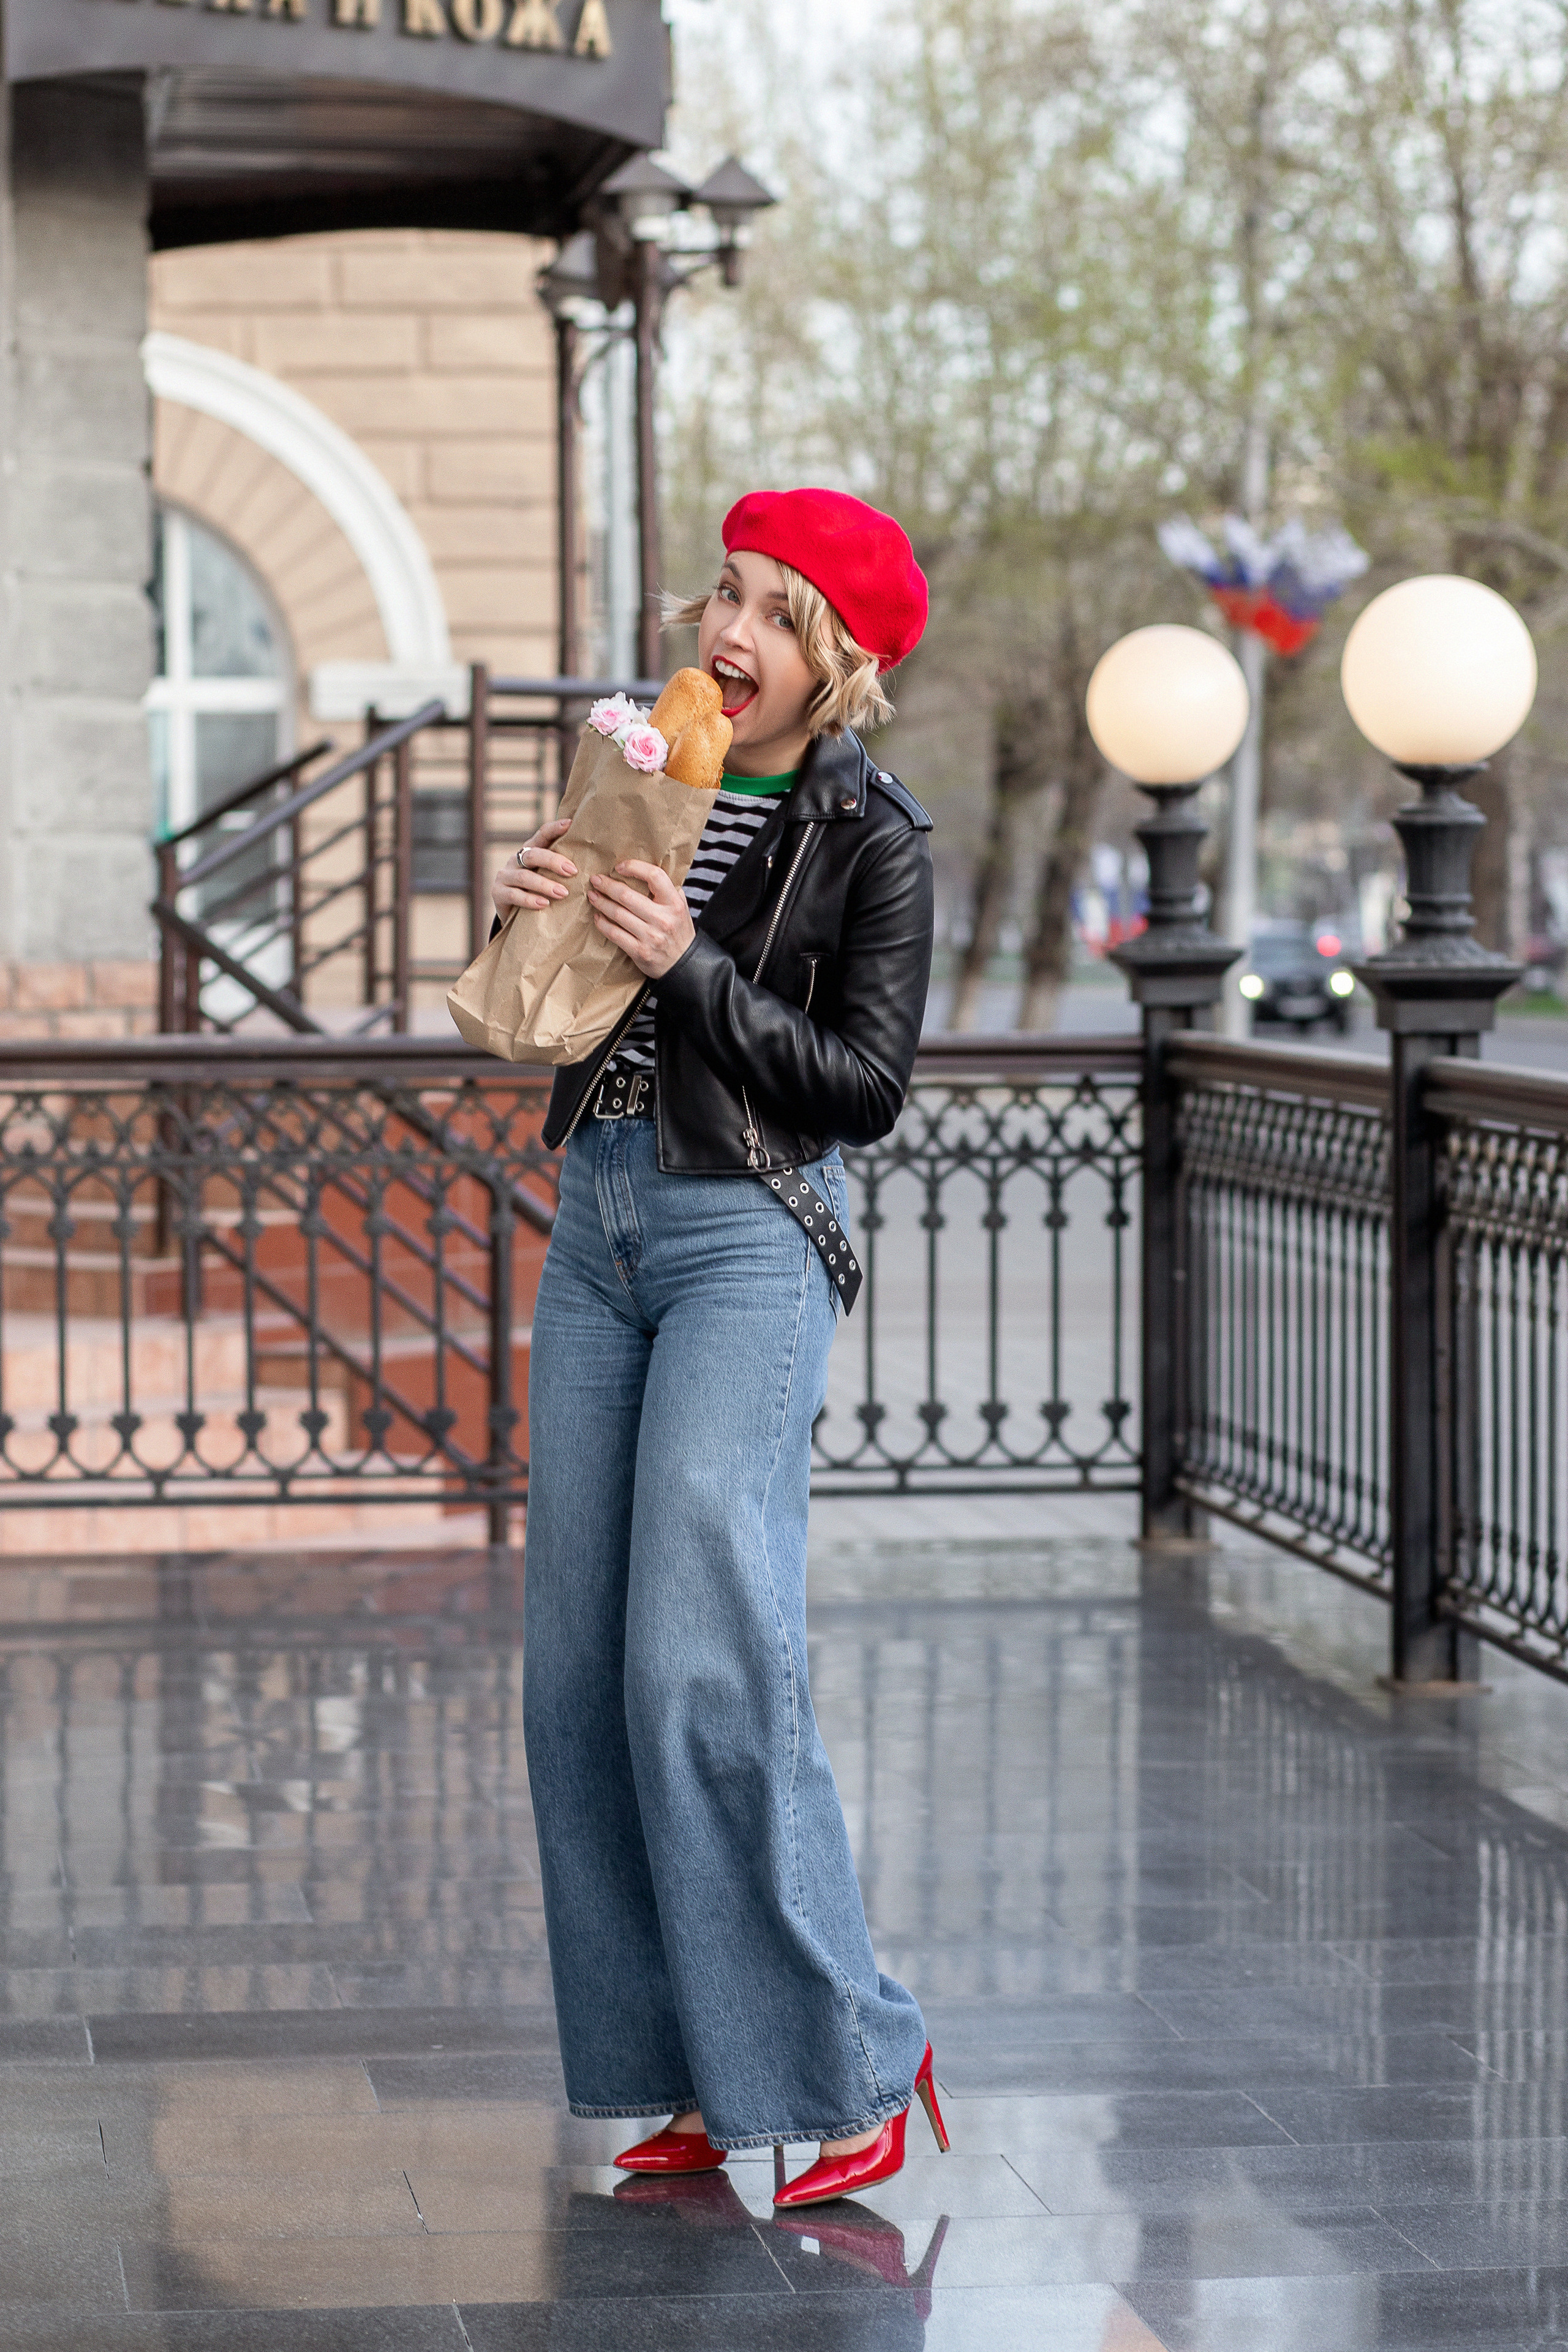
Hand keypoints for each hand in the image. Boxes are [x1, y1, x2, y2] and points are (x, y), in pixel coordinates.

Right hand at [493, 819, 575, 917]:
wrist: (513, 913)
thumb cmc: (538, 892)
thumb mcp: (548, 877)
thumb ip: (561, 869)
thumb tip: (592, 863)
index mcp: (530, 852)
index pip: (541, 835)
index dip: (554, 828)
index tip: (570, 824)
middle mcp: (515, 860)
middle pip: (533, 855)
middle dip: (553, 862)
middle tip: (572, 872)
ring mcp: (505, 876)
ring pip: (524, 877)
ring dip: (545, 885)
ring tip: (563, 893)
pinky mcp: (497, 893)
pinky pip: (514, 895)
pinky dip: (530, 900)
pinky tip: (544, 904)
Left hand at [587, 861, 695, 978]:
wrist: (685, 964)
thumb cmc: (678, 932)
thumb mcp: (680, 907)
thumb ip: (667, 890)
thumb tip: (642, 870)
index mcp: (674, 903)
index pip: (654, 876)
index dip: (634, 867)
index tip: (619, 867)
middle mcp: (663, 919)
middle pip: (627, 895)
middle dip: (607, 885)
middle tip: (595, 880)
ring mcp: (650, 936)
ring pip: (617, 914)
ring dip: (601, 902)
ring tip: (593, 895)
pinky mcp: (639, 951)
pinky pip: (614, 934)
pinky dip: (602, 923)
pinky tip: (597, 917)